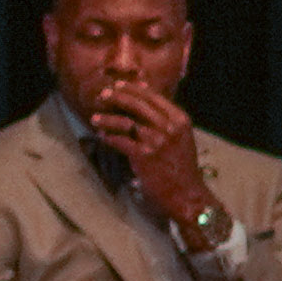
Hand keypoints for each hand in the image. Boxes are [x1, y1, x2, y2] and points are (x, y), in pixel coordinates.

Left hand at [86, 77, 201, 215]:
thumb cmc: (182, 167)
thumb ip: (167, 121)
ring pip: (126, 122)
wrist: (186, 194)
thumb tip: (146, 103)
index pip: (153, 97)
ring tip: (95, 118)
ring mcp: (157, 141)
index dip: (133, 90)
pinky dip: (108, 137)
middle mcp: (169, 127)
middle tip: (102, 95)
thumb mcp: (181, 138)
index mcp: (180, 120)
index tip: (118, 86)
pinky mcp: (144, 156)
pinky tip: (102, 136)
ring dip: (107, 119)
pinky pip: (120, 141)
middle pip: (138, 104)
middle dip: (117, 97)